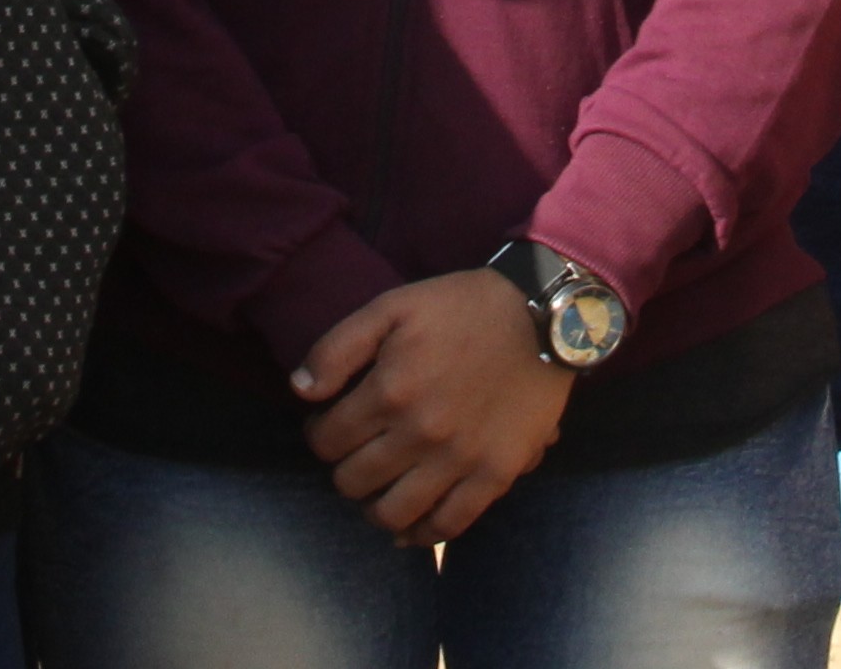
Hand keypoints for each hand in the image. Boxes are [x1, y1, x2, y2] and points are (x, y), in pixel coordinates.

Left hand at [295, 268, 577, 543]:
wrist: (540, 318)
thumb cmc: (460, 308)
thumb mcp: (392, 307)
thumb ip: (337, 347)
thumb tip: (300, 391)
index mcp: (390, 391)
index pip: (327, 441)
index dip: (319, 436)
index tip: (331, 427)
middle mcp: (420, 433)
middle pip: (353, 481)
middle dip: (344, 470)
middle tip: (356, 455)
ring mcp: (459, 460)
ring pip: (393, 513)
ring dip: (374, 507)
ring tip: (378, 490)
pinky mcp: (495, 475)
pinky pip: (449, 525)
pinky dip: (422, 534)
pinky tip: (410, 527)